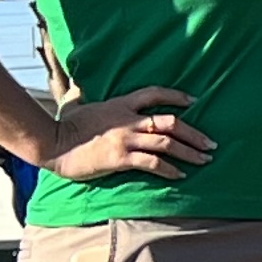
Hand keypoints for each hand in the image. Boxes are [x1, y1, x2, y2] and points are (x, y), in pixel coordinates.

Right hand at [39, 85, 212, 185]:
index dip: (176, 96)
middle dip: (194, 133)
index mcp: (119, 104)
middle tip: (211, 143)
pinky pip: (153, 163)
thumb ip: (82, 94)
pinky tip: (180, 175)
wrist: (51, 144)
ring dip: (190, 152)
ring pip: (167, 143)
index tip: (194, 102)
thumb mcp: (75, 104)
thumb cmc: (63, 126)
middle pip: (170, 121)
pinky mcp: (120, 158)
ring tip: (204, 159)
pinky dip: (170, 170)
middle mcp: (127, 120)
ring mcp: (125, 139)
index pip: (154, 94)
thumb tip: (78, 86)